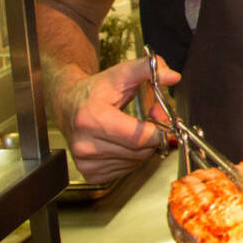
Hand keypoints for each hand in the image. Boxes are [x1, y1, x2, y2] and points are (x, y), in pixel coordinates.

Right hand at [55, 55, 179, 182]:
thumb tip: (172, 76)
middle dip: (154, 137)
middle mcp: (85, 144)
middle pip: (139, 152)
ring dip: (143, 148)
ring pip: (135, 163)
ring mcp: (85, 162)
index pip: (138, 138)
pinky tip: (123, 142)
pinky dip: (132, 158)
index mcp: (91, 119)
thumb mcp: (122, 73)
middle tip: (152, 120)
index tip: (164, 119)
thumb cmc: (96, 91)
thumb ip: (148, 69)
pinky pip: (126, 170)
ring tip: (135, 129)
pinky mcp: (89, 173)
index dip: (159, 130)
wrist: (69, 104)